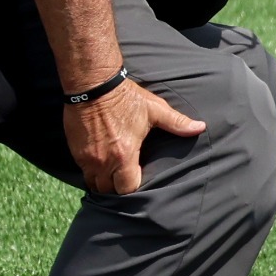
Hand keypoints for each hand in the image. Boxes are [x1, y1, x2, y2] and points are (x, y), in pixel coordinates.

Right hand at [62, 80, 205, 194]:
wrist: (93, 85)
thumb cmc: (126, 98)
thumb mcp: (155, 110)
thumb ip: (178, 123)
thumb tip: (200, 128)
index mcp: (124, 155)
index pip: (127, 189)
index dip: (134, 188)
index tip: (141, 181)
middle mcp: (102, 161)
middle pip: (108, 190)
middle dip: (118, 189)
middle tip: (127, 181)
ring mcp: (85, 157)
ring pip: (93, 183)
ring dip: (103, 182)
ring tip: (114, 175)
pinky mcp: (74, 150)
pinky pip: (82, 170)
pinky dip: (92, 171)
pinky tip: (102, 163)